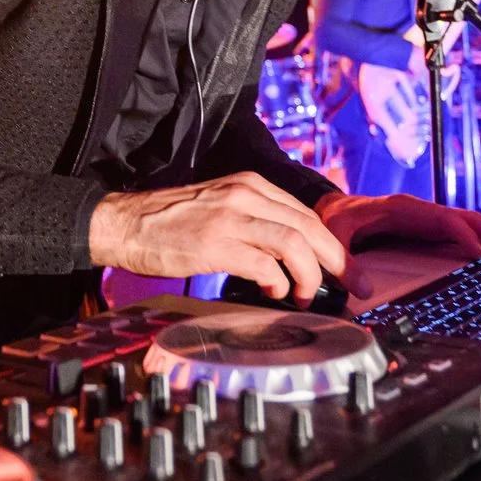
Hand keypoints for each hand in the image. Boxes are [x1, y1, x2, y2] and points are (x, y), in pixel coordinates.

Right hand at [89, 173, 346, 303]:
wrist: (124, 223)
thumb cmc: (170, 223)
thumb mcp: (220, 207)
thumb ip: (254, 221)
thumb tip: (292, 255)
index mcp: (250, 185)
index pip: (306, 213)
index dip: (333, 244)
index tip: (348, 268)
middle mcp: (246, 195)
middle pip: (310, 226)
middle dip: (339, 260)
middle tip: (356, 285)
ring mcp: (231, 218)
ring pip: (295, 243)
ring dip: (311, 275)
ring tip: (307, 295)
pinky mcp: (215, 243)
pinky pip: (265, 263)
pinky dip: (279, 282)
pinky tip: (275, 293)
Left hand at [316, 191, 480, 302]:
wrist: (332, 209)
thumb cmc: (336, 219)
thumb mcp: (335, 236)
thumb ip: (345, 261)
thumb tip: (363, 291)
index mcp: (404, 209)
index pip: (443, 220)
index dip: (462, 236)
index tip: (480, 253)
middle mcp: (422, 212)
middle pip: (467, 218)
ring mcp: (428, 220)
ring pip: (470, 225)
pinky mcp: (429, 231)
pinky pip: (462, 235)